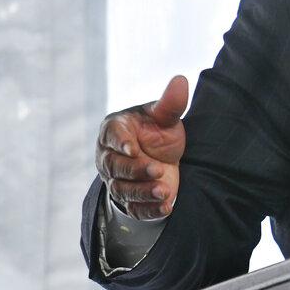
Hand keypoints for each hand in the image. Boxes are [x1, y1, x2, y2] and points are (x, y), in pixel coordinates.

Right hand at [96, 75, 188, 219]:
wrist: (162, 158)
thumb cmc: (158, 132)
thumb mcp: (165, 117)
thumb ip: (170, 103)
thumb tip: (180, 80)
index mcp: (115, 129)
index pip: (112, 135)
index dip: (120, 142)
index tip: (133, 148)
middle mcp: (109, 155)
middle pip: (115, 166)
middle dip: (136, 170)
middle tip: (157, 170)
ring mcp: (116, 180)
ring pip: (123, 189)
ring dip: (143, 192)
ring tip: (164, 190)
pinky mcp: (129, 200)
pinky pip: (134, 208)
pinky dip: (149, 210)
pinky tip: (166, 207)